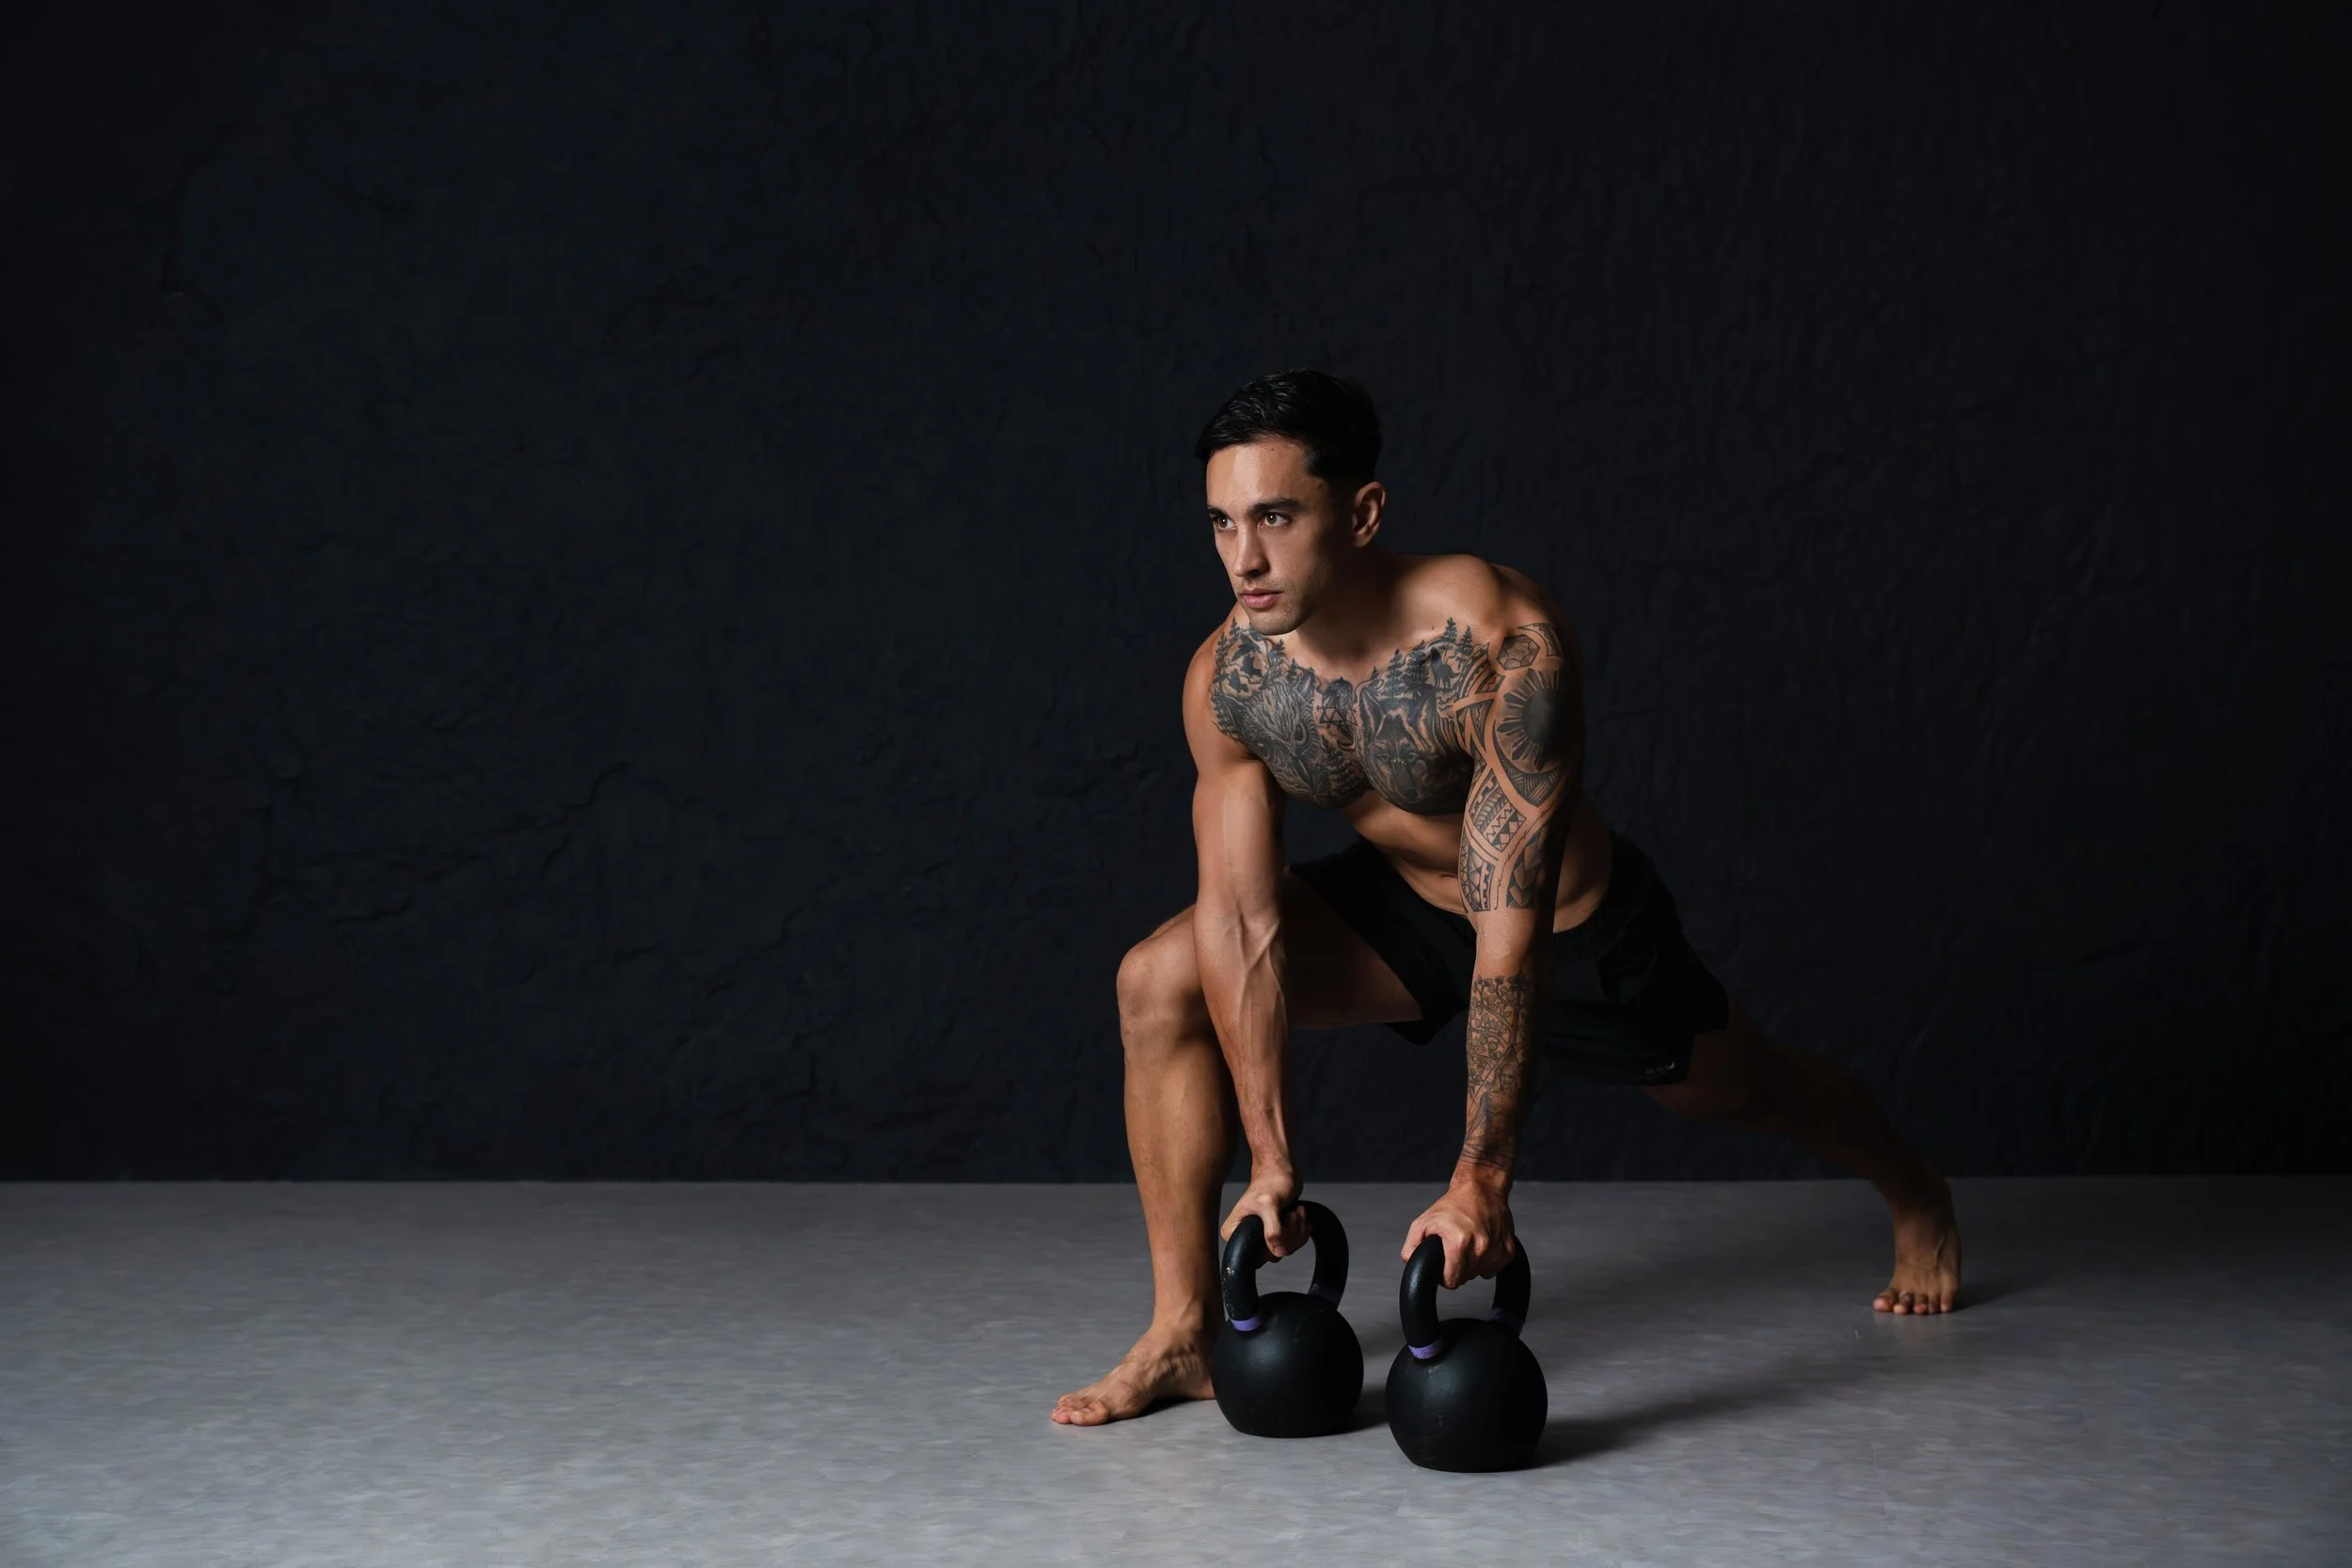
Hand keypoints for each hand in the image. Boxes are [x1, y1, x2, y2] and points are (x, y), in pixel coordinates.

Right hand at [1220, 1169, 1309, 1258]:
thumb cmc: (1270, 1181)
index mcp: (1234, 1232)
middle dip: (1289, 1236)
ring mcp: (1262, 1235)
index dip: (1272, 1247)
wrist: (1281, 1169)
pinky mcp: (1276, 1232)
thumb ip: (1273, 1231)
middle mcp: (1245, 1236)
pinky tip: (1298, 1213)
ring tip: (1295, 1211)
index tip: (1281, 1225)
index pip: (1254, 1258)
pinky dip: (1301, 1229)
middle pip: (1273, 1255)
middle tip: (1290, 1215)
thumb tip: (1279, 1252)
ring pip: (1285, 1249)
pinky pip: (1293, 1243)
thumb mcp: (1269, 1205)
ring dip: (1298, 1230)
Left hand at [1401, 1177, 1515, 1288]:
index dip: (1444, 1277)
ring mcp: (1496, 1250)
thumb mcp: (1424, 1221)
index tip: (1444, 1267)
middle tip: (1455, 1250)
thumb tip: (1412, 1264)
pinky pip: (1493, 1269)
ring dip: (1472, 1265)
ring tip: (1468, 1244)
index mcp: (1459, 1243)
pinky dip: (1486, 1261)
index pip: (1451, 1281)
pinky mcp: (1508, 1250)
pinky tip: (1481, 1245)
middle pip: (1465, 1279)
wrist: (1482, 1188)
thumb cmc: (1455, 1204)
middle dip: (1458, 1268)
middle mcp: (1480, 1247)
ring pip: (1479, 1274)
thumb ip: (1412, 1246)